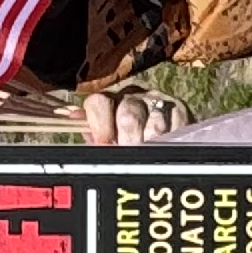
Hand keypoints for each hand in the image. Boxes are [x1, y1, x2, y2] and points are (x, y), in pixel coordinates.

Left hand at [76, 85, 192, 146]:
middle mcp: (132, 95)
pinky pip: (176, 125)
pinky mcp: (179, 109)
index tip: (104, 144)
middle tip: (129, 156)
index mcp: (109, 100)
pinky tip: (164, 149)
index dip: (100, 125)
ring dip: (150, 145)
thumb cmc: (124, 143)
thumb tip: (72, 116)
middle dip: (127, 141)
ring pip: (154, 123)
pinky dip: (169, 141)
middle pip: (128, 114)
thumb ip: (90, 132)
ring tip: (147, 157)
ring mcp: (157, 100)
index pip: (99, 102)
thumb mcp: (105, 140)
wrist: (161, 145)